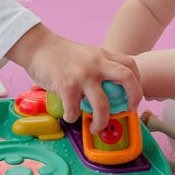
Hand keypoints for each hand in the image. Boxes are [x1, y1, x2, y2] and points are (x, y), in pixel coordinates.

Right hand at [7, 24, 140, 129]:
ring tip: (97, 128)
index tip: (132, 96)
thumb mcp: (86, 54)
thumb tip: (108, 92)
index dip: (137, 82)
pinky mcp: (67, 85)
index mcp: (102, 55)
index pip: (131, 65)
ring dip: (102, 121)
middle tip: (129, 110)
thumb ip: (98, 67)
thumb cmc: (59, 54)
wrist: (37, 46)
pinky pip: (75, 109)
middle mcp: (96, 63)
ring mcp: (82, 75)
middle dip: (134, 97)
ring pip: (103, 104)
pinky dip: (73, 116)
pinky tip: (70, 115)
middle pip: (127, 78)